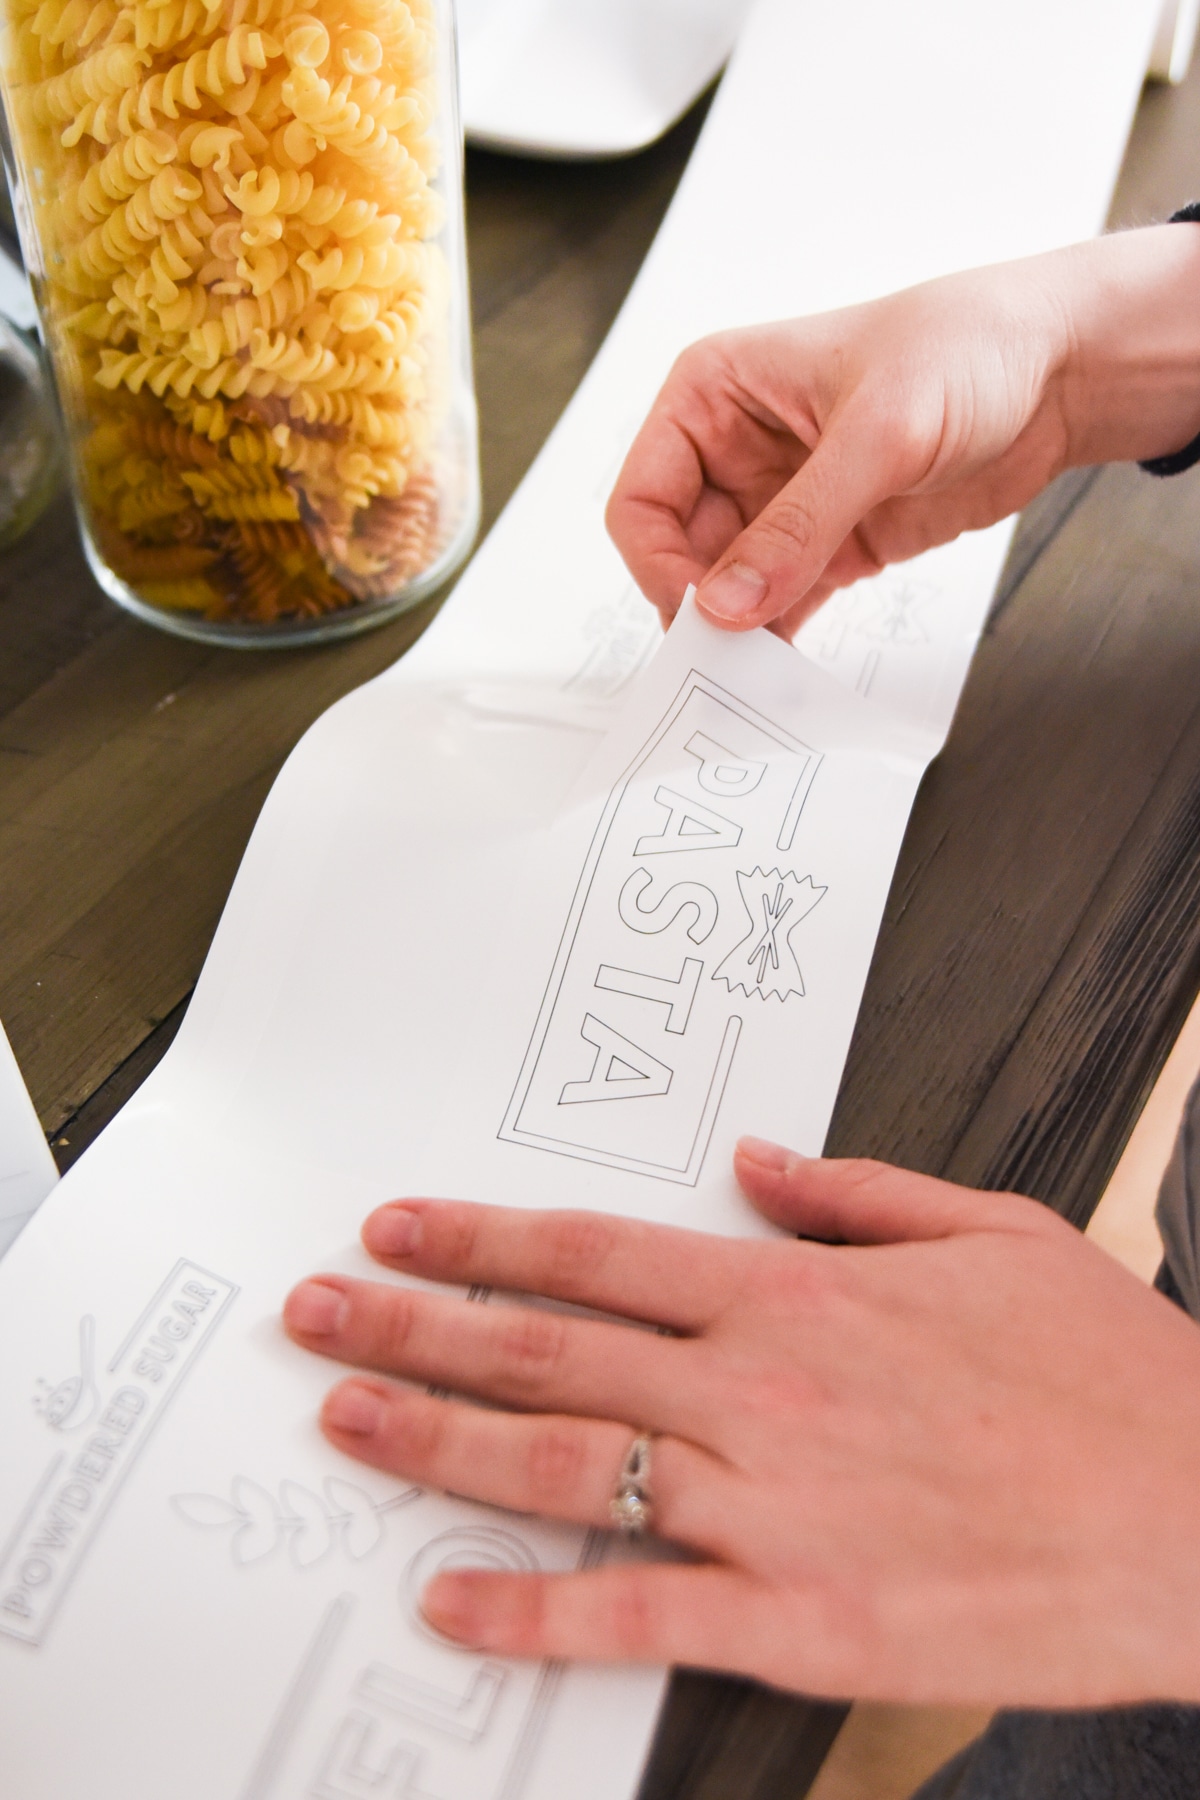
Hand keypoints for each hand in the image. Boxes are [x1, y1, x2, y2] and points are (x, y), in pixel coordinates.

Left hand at [283, 1144, 1199, 1707]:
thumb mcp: (992, 1229)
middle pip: (546, 1349)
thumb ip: (856, 1192)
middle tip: (320, 1312)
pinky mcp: (801, 1622)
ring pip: (564, 1464)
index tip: (400, 1230)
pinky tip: (453, 1600)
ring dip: (436, 1441)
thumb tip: (761, 1163)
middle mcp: (759, 1393)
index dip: (482, 1239)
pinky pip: (636, 1613)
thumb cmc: (1108, 1375)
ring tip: (346, 1418)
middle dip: (415, 1325)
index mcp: (797, 1296)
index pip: (596, 1254)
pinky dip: (532, 1610)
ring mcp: (770, 1510)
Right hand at [606, 226, 1199, 636]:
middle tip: (729, 664)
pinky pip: (779, 604)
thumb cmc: (967, 349)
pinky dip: (779, 640)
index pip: (642, 497)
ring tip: (756, 680)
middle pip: (677, 553)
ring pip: (726, 588)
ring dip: (738, 634)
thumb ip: (799, 523)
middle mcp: (733, 449)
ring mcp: (778, 501)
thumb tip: (726, 604)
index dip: (659, 563)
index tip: (702, 612)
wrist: (1059, 372)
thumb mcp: (878, 433)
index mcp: (714, 393)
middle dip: (701, 609)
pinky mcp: (825, 544)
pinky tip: (789, 674)